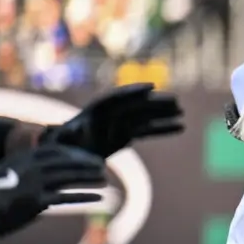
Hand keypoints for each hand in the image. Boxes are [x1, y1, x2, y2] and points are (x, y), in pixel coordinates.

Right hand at [0, 144, 106, 240]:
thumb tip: (42, 174)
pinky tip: (98, 197)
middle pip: (65, 162)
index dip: (72, 154)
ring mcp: (33, 183)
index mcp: (21, 158)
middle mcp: (29, 167)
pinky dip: (84, 196)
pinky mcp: (36, 201)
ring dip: (88, 177)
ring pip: (68, 177)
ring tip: (104, 179)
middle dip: (85, 163)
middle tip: (102, 165)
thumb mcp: (5, 176)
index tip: (86, 157)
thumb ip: (25, 172)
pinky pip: (66, 197)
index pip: (54, 151)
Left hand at [45, 83, 182, 156]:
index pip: (118, 97)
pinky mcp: (129, 134)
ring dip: (164, 113)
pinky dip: (164, 129)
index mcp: (95, 110)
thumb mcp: (63, 140)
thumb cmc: (61, 147)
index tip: (151, 88)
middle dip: (155, 102)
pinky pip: (149, 130)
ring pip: (146, 116)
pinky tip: (181, 127)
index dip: (135, 92)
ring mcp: (121, 123)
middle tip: (175, 100)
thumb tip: (80, 126)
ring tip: (182, 110)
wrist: (64, 155)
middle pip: (136, 105)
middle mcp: (111, 113)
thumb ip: (70, 132)